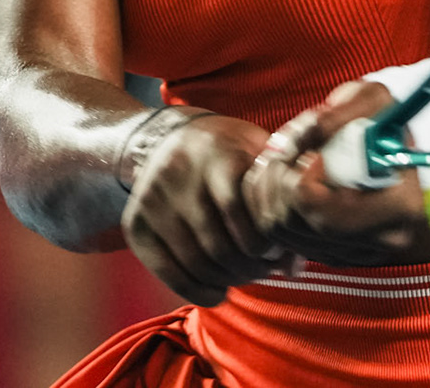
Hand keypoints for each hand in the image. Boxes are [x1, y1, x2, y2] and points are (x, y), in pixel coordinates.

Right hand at [121, 113, 281, 305]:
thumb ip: (278, 202)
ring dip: (226, 280)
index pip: (238, 210)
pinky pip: (167, 272)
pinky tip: (217, 291)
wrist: (167, 138)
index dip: (263, 242)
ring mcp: (151, 199)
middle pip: (218, 244)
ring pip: (195, 262)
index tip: (276, 250)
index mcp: (216, 153)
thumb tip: (294, 266)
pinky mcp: (135, 223)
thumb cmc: (228, 152)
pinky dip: (197, 291)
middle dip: (248, 267)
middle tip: (263, 270)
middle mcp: (178, 174)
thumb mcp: (257, 155)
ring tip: (244, 276)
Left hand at [244, 81, 429, 267]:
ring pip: (280, 230)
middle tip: (286, 147)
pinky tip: (280, 175)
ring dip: (270, 187)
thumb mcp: (371, 98)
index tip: (309, 153)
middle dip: (280, 180)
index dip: (304, 184)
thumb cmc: (380, 115)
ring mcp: (351, 251)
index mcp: (401, 208)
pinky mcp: (326, 251)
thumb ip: (339, 114)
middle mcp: (380, 241)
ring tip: (284, 155)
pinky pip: (276, 233)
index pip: (330, 216)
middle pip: (299, 224)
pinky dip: (267, 201)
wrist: (381, 138)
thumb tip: (308, 134)